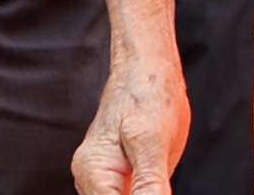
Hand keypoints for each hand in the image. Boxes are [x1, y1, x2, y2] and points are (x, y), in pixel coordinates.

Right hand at [72, 52, 188, 194]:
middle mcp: (93, 179)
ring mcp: (107, 181)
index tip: (158, 189)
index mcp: (93, 171)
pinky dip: (148, 194)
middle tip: (160, 183)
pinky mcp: (123, 180)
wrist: (148, 71)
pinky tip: (159, 186)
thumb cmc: (146, 93)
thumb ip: (149, 186)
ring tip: (159, 176)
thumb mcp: (151, 142)